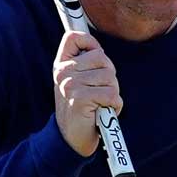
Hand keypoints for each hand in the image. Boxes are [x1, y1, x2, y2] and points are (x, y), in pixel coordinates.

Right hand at [52, 31, 122, 156]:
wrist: (71, 139)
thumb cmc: (81, 110)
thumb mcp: (76, 82)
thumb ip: (84, 64)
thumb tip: (98, 47)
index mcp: (62, 65)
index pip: (74, 37)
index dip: (90, 43)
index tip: (95, 57)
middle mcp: (64, 72)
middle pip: (102, 59)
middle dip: (109, 77)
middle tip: (100, 93)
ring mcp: (71, 85)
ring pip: (110, 77)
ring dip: (113, 93)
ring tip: (100, 104)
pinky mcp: (81, 98)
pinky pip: (112, 95)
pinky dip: (115, 106)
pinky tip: (103, 112)